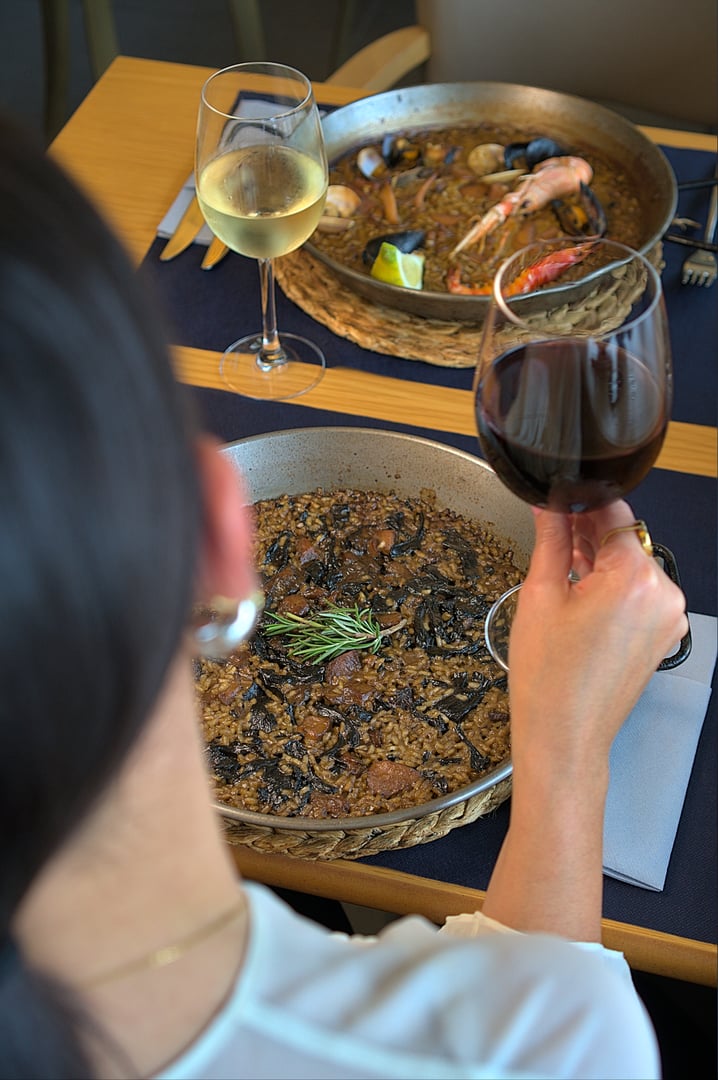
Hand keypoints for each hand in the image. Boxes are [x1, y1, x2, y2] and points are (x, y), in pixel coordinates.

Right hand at [508, 501, 688, 772]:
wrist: (564, 735)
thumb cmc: (549, 676)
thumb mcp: (541, 595)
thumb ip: (551, 540)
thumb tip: (549, 506)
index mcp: (635, 578)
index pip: (614, 515)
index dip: (581, 504)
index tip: (557, 503)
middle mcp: (664, 594)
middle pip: (625, 541)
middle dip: (589, 535)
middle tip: (550, 535)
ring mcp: (668, 617)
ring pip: (632, 568)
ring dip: (600, 562)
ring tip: (560, 571)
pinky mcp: (663, 635)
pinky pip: (639, 595)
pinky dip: (613, 589)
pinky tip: (579, 595)